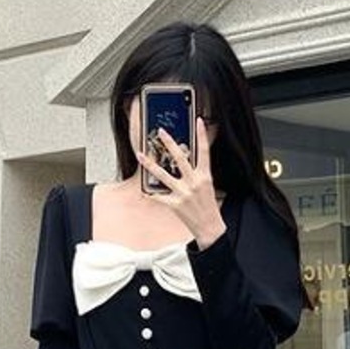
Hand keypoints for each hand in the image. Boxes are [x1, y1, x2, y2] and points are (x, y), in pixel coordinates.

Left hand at [136, 116, 225, 249]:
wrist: (209, 227)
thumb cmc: (208, 206)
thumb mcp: (208, 185)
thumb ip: (197, 172)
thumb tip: (186, 159)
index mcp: (204, 176)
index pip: (204, 151)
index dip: (202, 135)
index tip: (198, 121)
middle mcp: (194, 182)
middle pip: (180, 158)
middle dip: (169, 143)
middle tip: (161, 131)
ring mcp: (183, 193)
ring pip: (163, 175)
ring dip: (150, 164)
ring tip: (140, 155)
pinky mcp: (175, 204)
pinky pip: (159, 196)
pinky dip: (151, 194)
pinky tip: (144, 190)